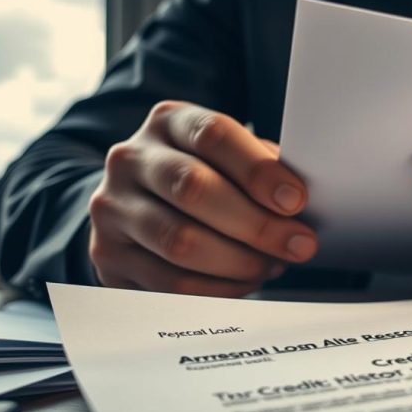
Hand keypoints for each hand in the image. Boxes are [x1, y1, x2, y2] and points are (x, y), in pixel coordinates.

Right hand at [88, 101, 316, 296]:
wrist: (137, 205)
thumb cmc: (205, 178)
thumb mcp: (230, 159)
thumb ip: (262, 170)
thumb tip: (304, 204)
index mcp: (168, 121)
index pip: (213, 134)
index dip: (258, 170)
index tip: (297, 200)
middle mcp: (130, 159)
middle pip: (194, 190)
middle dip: (257, 224)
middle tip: (299, 244)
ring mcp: (111, 208)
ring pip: (180, 242)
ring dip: (240, 262)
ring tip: (273, 264)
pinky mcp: (107, 257)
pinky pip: (168, 284)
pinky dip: (218, 290)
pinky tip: (244, 283)